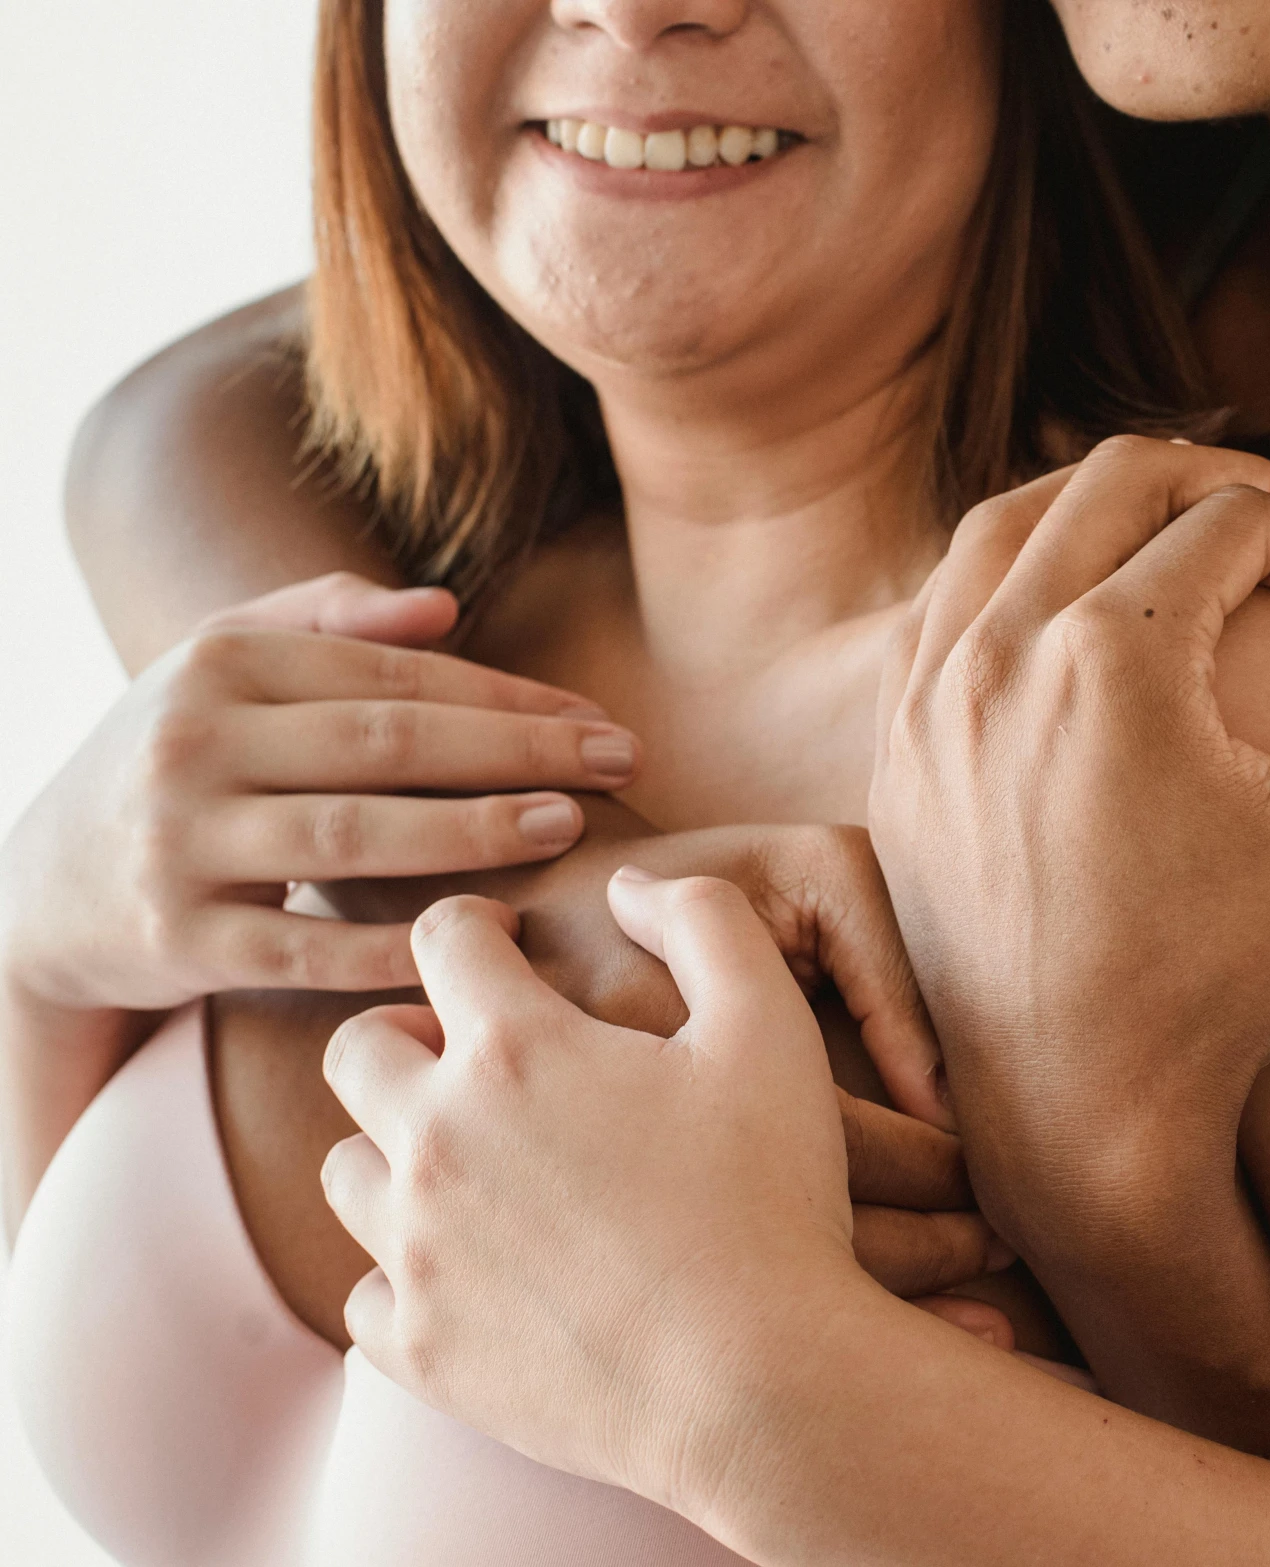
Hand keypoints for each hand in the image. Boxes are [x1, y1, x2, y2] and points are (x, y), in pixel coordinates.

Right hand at [0, 573, 637, 1012]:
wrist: (40, 889)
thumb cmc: (178, 761)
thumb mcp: (222, 667)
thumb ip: (327, 620)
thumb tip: (444, 607)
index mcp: (217, 664)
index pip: (392, 675)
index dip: (506, 698)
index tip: (597, 720)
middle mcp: (192, 744)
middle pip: (385, 744)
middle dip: (515, 752)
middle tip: (618, 763)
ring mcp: (181, 844)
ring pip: (351, 837)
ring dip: (471, 833)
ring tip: (567, 826)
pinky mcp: (178, 939)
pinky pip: (306, 949)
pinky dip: (395, 948)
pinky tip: (484, 934)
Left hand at [323, 802, 987, 1289]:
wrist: (757, 1381)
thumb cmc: (771, 1198)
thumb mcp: (769, 1029)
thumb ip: (707, 921)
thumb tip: (631, 882)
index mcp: (515, 1049)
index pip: (443, 939)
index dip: (475, 926)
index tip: (506, 946)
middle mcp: (437, 1139)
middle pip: (356, 1050)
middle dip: (407, 1034)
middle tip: (475, 1057)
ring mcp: (416, 1250)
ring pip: (346, 1171)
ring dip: (395, 1152)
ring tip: (475, 1167)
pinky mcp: (419, 1348)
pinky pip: (363, 1295)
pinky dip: (403, 1275)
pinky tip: (473, 1270)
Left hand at [868, 437, 1269, 1246]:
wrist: (1080, 1120)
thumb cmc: (1223, 989)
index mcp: (1115, 655)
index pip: (1242, 525)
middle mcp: (1003, 653)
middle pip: (1120, 477)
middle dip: (1234, 484)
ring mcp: (931, 699)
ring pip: (1009, 518)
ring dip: (1109, 503)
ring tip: (1193, 539)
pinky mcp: (897, 751)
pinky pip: (941, 601)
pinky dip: (1015, 570)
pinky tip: (1074, 608)